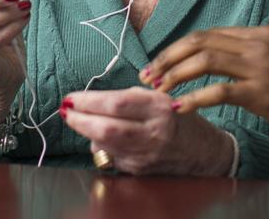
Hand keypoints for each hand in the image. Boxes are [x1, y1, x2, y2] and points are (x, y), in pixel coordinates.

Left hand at [60, 87, 233, 176]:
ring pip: (105, 144)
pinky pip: (111, 156)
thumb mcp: (159, 97)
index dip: (89, 100)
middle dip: (79, 119)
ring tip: (78, 120)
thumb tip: (91, 102)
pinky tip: (100, 137)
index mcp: (159, 107)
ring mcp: (146, 154)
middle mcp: (154, 132)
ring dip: (85, 132)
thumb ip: (128, 98)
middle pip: (107, 128)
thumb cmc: (177, 118)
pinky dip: (100, 145)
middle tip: (65, 111)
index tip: (71, 98)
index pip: (116, 103)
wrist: (203, 151)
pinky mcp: (140, 170)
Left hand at [140, 25, 268, 146]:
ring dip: (174, 73)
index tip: (164, 61)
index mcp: (263, 33)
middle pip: (200, 41)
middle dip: (169, 56)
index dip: (182, 47)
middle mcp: (258, 43)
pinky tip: (180, 107)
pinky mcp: (262, 91)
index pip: (212, 34)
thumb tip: (235, 67)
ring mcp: (260, 66)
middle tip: (149, 73)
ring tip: (157, 88)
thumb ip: (262, 56)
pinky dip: (194, 98)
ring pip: (203, 60)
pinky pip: (218, 91)